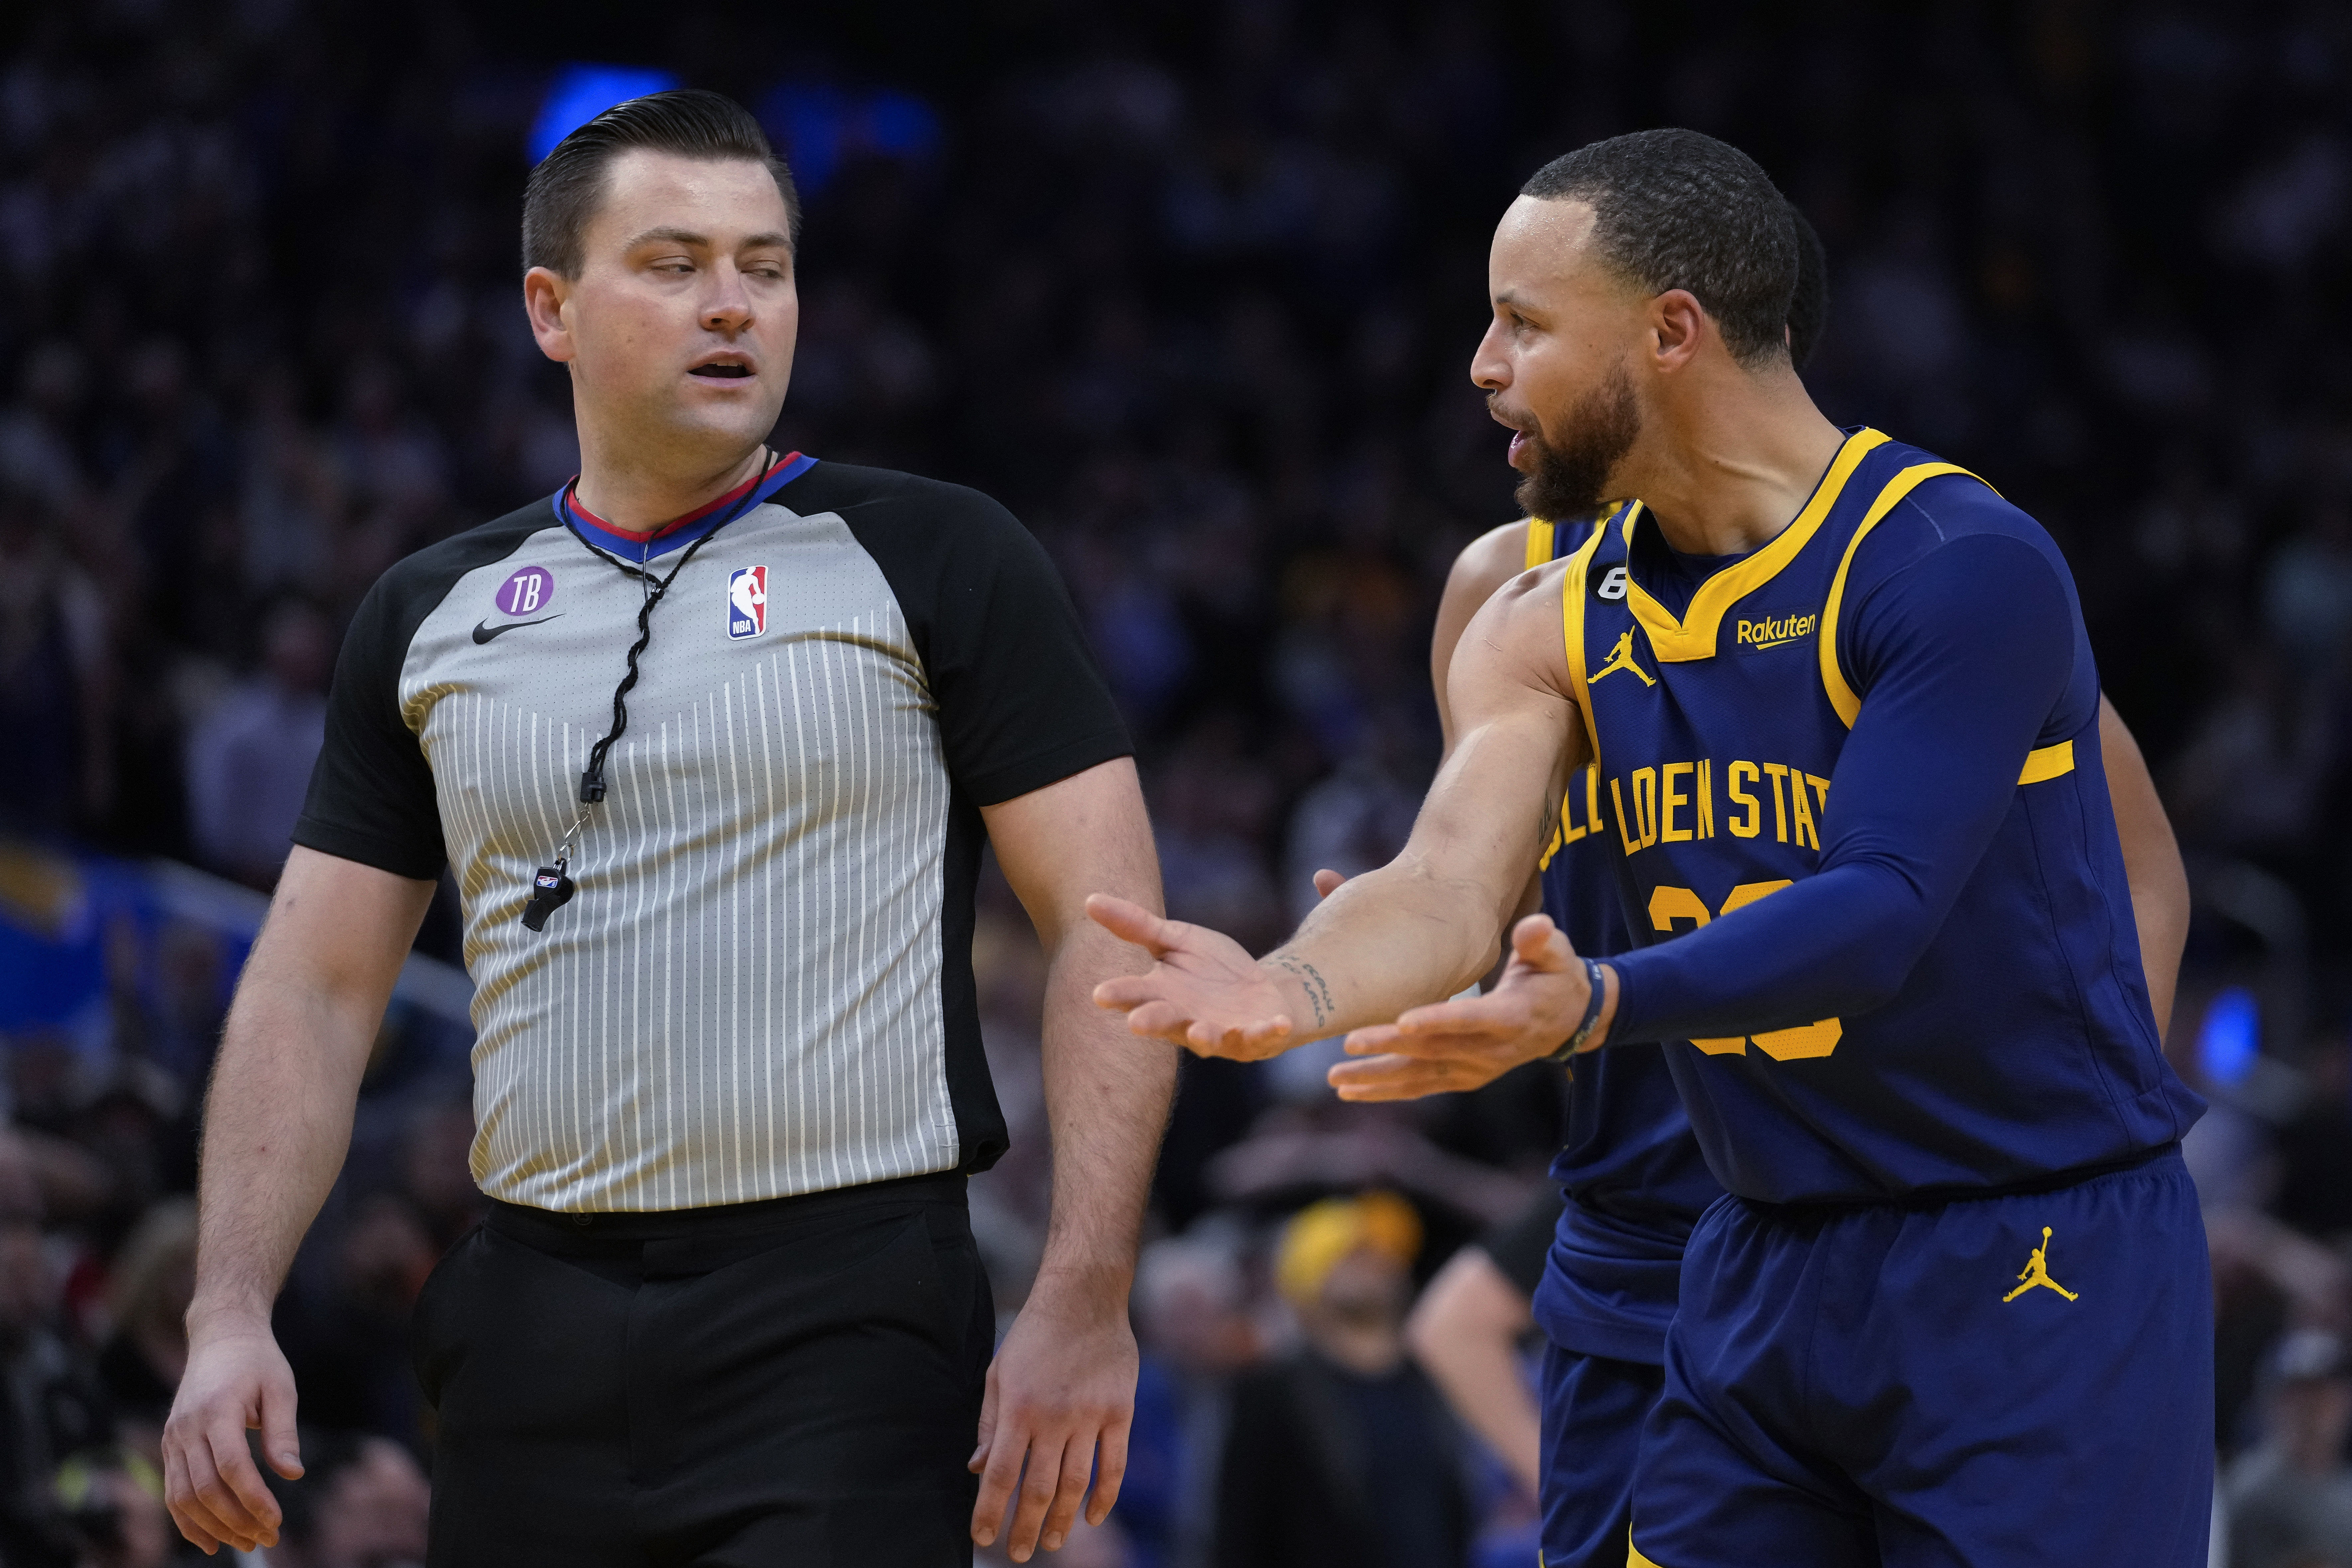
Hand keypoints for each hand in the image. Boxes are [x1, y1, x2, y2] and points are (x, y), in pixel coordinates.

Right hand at [162, 1323, 302, 1554]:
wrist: (220, 1337)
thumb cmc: (257, 1362)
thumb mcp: (280, 1387)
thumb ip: (283, 1432)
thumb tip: (293, 1474)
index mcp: (217, 1410)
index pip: (232, 1466)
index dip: (253, 1498)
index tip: (277, 1520)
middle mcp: (187, 1428)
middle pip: (206, 1488)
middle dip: (236, 1521)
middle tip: (267, 1538)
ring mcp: (173, 1438)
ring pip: (183, 1497)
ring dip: (213, 1527)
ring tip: (245, 1544)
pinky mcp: (169, 1446)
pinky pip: (173, 1492)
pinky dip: (188, 1520)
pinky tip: (210, 1540)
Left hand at [969, 1277, 1138, 1560]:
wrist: (1083, 1297)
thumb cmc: (1034, 1335)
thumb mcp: (999, 1372)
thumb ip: (990, 1422)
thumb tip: (978, 1468)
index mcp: (1019, 1407)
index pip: (1001, 1474)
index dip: (989, 1511)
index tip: (982, 1537)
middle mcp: (1054, 1417)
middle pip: (1038, 1489)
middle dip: (1025, 1527)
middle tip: (1019, 1553)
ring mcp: (1090, 1416)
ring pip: (1075, 1484)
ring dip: (1062, 1520)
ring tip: (1052, 1542)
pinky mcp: (1120, 1412)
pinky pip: (1114, 1465)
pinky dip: (1105, 1498)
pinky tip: (1093, 1518)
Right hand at [1086, 894, 1304, 1059]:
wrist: (1262, 990)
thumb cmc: (1211, 969)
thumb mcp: (1175, 939)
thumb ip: (1136, 926)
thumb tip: (1089, 899)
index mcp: (1163, 994)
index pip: (1135, 994)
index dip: (1119, 995)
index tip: (1099, 994)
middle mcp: (1186, 1019)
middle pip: (1165, 1022)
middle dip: (1152, 1022)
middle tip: (1135, 1023)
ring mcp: (1220, 1032)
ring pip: (1208, 1039)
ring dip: (1205, 1036)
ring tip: (1200, 1033)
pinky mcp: (1253, 1037)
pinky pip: (1260, 1037)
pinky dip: (1269, 1032)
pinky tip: (1278, 1023)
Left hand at [1328, 913, 1610, 1101]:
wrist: (1568, 1020)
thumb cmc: (1553, 976)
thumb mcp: (1555, 954)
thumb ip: (1540, 941)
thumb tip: (1535, 927)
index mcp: (1511, 1016)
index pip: (1472, 1019)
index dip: (1439, 1021)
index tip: (1403, 1021)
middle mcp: (1491, 1050)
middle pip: (1436, 1050)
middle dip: (1391, 1047)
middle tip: (1349, 1042)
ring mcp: (1476, 1069)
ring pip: (1422, 1076)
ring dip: (1379, 1078)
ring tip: (1337, 1078)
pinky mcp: (1463, 1077)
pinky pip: (1421, 1087)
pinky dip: (1387, 1091)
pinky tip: (1351, 1091)